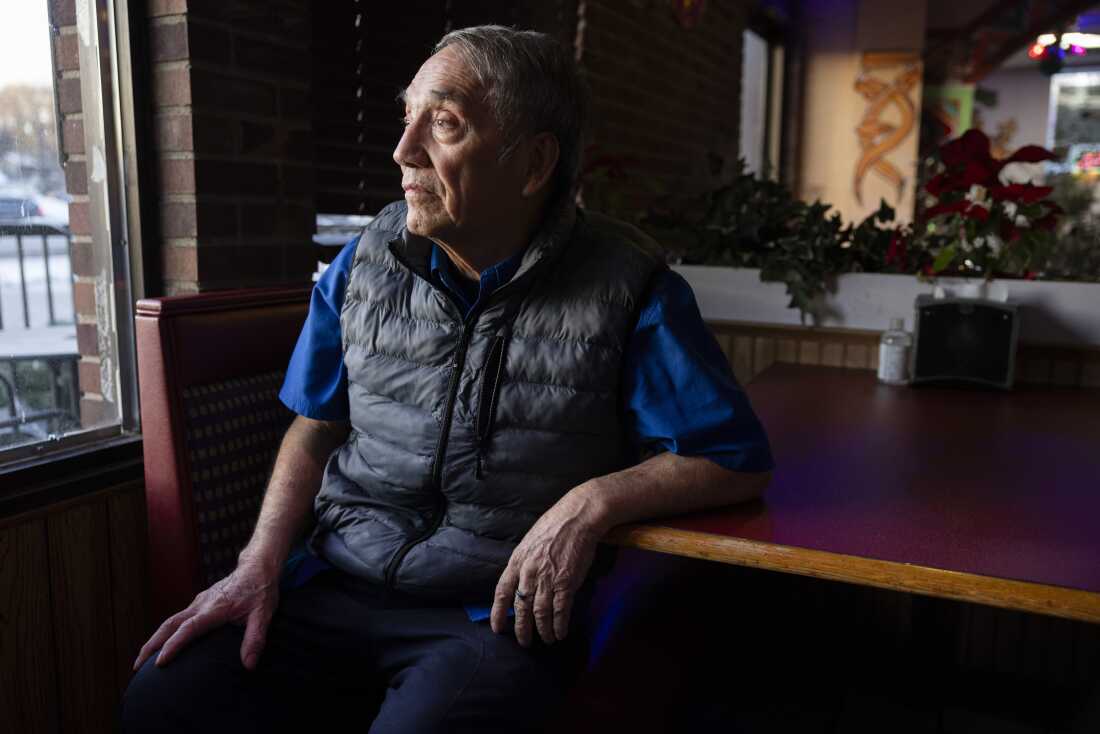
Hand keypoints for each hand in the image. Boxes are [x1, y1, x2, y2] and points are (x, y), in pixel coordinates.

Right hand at [133, 555, 279, 671]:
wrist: (258, 566)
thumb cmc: (261, 590)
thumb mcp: (264, 614)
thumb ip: (256, 638)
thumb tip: (249, 664)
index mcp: (214, 608)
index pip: (188, 629)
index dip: (173, 645)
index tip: (159, 662)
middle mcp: (201, 604)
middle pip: (169, 625)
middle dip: (151, 645)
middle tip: (137, 666)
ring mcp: (198, 602)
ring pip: (170, 621)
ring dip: (155, 639)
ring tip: (142, 660)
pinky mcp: (200, 603)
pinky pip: (178, 618)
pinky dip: (166, 632)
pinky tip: (163, 643)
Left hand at [490, 489, 603, 646]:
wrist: (576, 518)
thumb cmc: (554, 526)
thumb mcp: (529, 543)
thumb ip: (523, 564)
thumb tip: (521, 582)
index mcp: (517, 561)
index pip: (502, 592)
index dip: (497, 613)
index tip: (497, 628)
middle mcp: (529, 572)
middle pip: (520, 608)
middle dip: (522, 629)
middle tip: (524, 642)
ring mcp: (547, 578)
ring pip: (540, 613)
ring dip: (542, 630)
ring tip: (546, 640)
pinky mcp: (566, 582)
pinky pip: (560, 610)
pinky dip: (559, 625)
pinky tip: (560, 633)